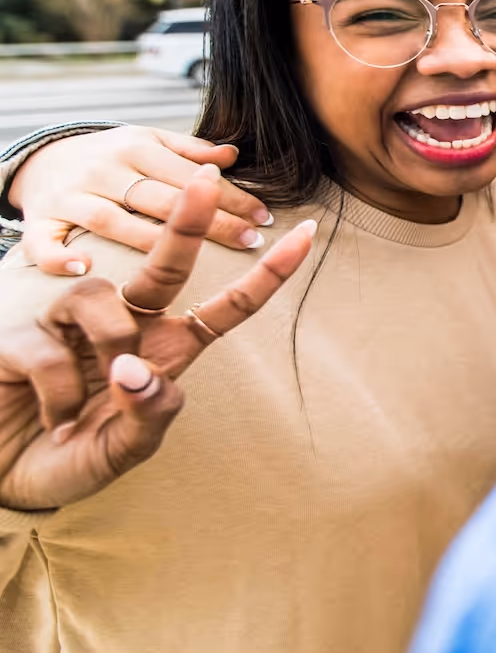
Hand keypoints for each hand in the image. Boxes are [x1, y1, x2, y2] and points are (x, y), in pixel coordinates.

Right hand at [0, 165, 315, 509]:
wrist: (7, 474)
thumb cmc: (75, 457)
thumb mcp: (128, 448)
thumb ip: (149, 414)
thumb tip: (135, 370)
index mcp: (168, 349)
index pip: (227, 308)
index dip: (268, 275)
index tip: (308, 232)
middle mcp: (126, 326)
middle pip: (166, 266)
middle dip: (187, 221)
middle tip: (203, 177)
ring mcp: (72, 326)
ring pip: (106, 305)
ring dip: (105, 354)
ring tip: (80, 413)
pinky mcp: (22, 336)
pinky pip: (54, 352)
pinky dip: (59, 396)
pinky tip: (52, 420)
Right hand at [10, 127, 273, 275]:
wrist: (39, 161)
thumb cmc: (110, 158)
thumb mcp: (147, 142)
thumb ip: (188, 150)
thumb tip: (232, 155)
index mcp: (134, 148)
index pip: (189, 174)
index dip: (228, 195)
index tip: (263, 216)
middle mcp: (103, 171)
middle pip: (160, 199)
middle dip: (209, 221)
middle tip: (250, 239)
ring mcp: (70, 197)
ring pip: (113, 220)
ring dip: (154, 241)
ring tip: (196, 263)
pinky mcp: (41, 222)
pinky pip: (43, 242)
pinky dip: (59, 257)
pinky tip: (86, 269)